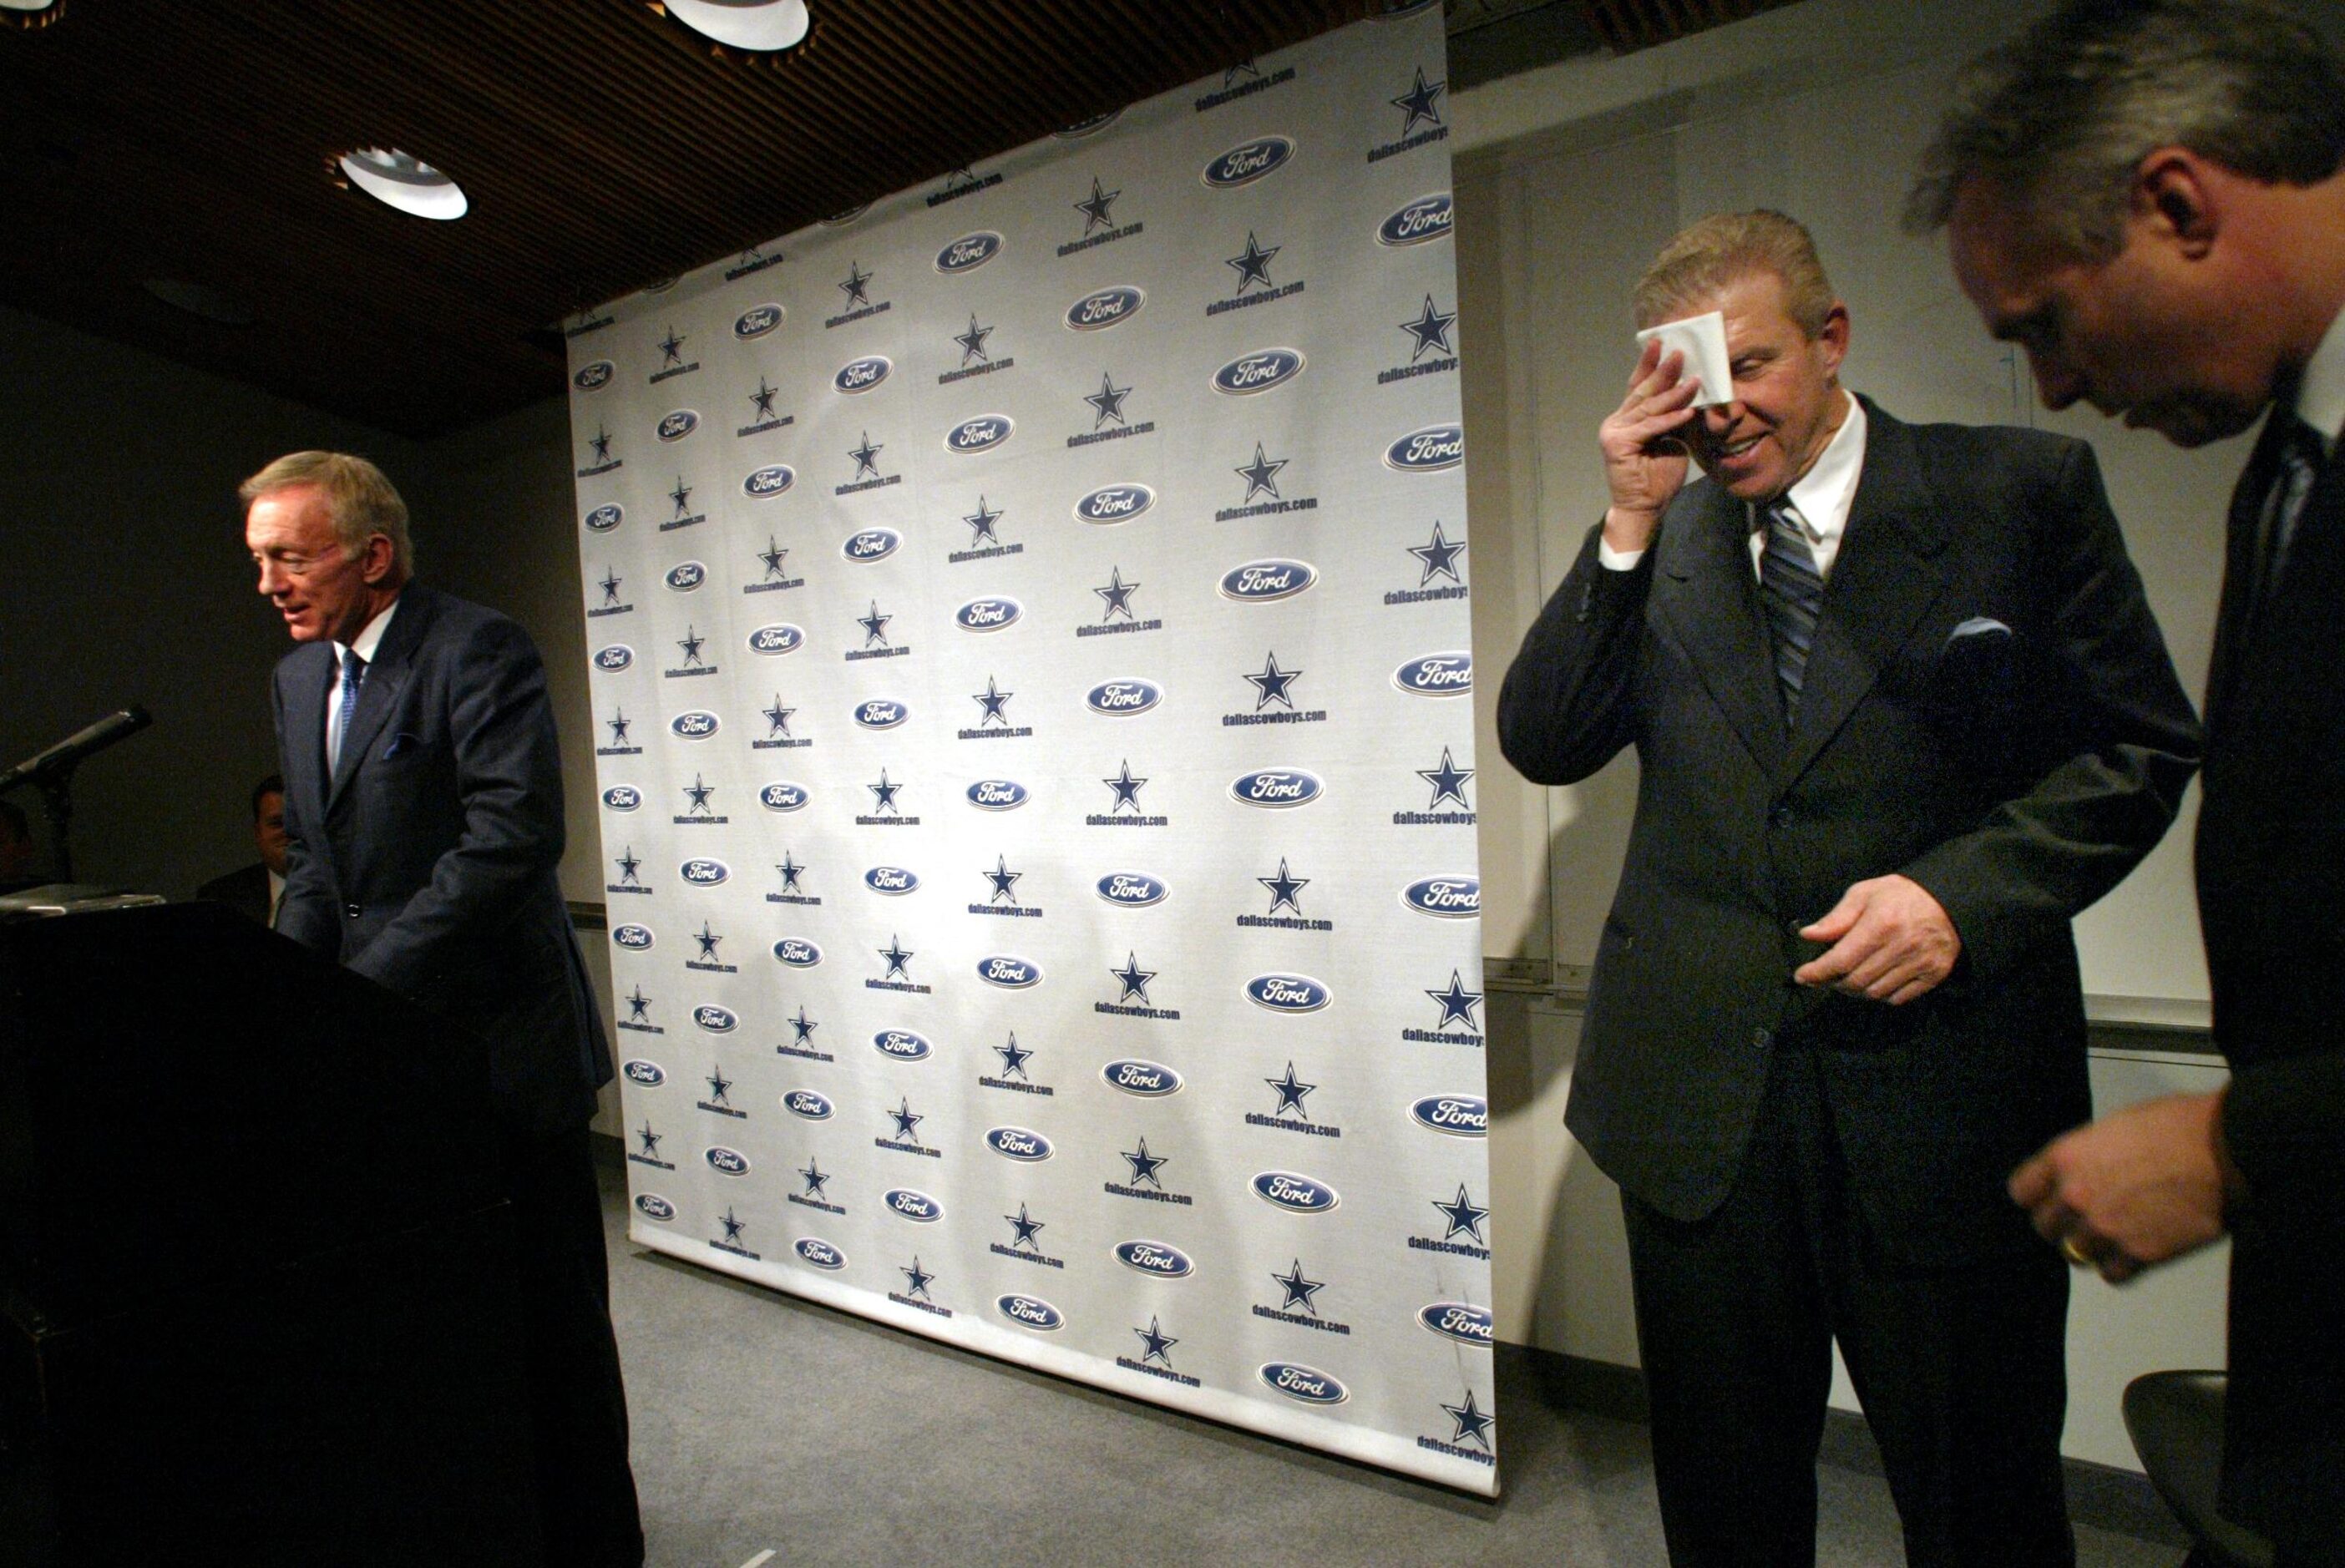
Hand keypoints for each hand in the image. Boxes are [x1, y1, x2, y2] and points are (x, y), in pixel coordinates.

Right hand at [1599, 337, 1702, 553]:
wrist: (1644, 507)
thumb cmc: (1657, 477)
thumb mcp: (1671, 439)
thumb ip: (1672, 418)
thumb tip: (1689, 393)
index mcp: (1627, 418)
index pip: (1639, 387)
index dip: (1649, 365)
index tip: (1660, 342)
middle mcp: (1616, 421)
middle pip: (1643, 392)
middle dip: (1662, 371)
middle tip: (1679, 352)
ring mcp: (1614, 432)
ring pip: (1649, 408)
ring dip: (1674, 394)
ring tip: (1694, 380)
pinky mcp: (1618, 445)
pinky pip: (1650, 428)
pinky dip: (1670, 420)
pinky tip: (1688, 411)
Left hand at [1794, 874, 1959, 1003]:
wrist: (1950, 900)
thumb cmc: (1901, 895)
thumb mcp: (1865, 893)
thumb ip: (1836, 918)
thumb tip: (1808, 935)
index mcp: (1881, 924)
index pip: (1840, 960)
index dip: (1817, 972)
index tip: (1802, 976)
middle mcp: (1901, 947)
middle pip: (1855, 982)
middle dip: (1833, 983)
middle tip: (1825, 976)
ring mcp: (1920, 964)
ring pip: (1875, 993)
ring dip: (1856, 991)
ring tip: (1848, 978)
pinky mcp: (1934, 975)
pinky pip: (1898, 998)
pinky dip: (1881, 995)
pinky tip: (1875, 980)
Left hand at [2008, 1092, 2235, 1283]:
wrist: (2229, 1149)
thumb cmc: (2177, 1127)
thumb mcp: (2114, 1128)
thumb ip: (2085, 1156)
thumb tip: (2077, 1173)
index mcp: (2066, 1158)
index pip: (2022, 1191)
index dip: (2037, 1196)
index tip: (2048, 1198)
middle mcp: (2077, 1196)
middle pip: (2045, 1227)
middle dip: (2062, 1223)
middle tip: (2085, 1218)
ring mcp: (2107, 1228)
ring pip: (2074, 1254)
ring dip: (2089, 1246)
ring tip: (2112, 1234)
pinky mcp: (2140, 1254)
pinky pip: (2110, 1274)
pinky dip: (2118, 1266)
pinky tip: (2133, 1249)